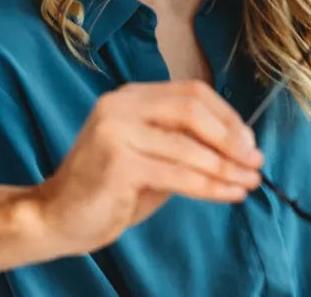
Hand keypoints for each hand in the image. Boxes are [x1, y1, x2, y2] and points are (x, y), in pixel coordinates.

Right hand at [0, 81, 263, 273]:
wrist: (56, 217)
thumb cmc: (107, 190)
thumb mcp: (149, 157)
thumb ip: (182, 144)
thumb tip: (237, 148)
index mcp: (129, 97)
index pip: (191, 93)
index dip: (227, 117)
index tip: (249, 143)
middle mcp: (121, 106)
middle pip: (192, 110)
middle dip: (231, 138)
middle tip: (254, 162)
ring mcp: (116, 132)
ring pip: (188, 146)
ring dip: (226, 167)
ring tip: (249, 183)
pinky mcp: (118, 163)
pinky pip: (178, 174)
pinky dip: (209, 186)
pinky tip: (229, 194)